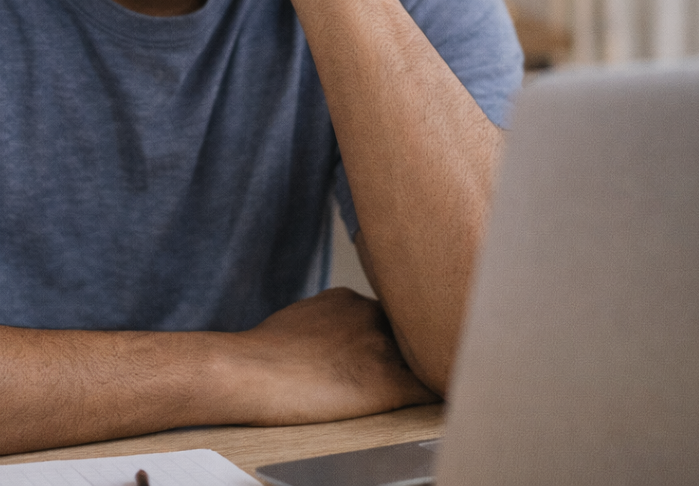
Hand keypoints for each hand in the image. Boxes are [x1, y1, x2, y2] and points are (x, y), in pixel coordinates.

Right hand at [229, 288, 439, 425]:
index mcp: (348, 299)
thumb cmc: (263, 353)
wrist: (252, 370)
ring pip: (424, 358)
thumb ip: (329, 322)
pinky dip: (440, 393)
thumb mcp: (300, 319)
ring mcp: (380, 346)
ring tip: (439, 379)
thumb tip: (335, 342)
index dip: (395, 335)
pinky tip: (447, 399)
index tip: (399, 349)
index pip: (388, 315)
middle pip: (409, 333)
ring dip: (428, 369)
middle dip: (414, 349)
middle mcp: (370, 314)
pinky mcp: (386, 382)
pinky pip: (429, 389)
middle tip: (425, 362)